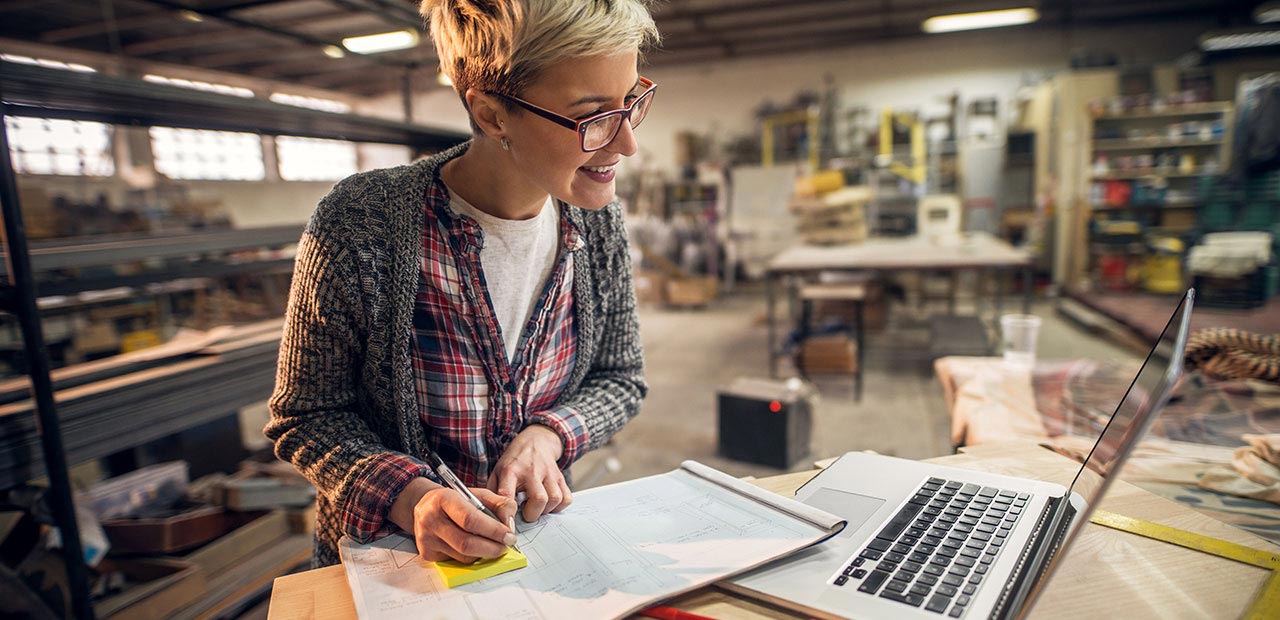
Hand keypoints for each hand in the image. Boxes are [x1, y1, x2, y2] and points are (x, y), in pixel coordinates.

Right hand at [390, 478, 516, 563]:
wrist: (426, 506)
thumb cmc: (455, 500)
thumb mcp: (478, 494)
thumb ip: (500, 504)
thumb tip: (510, 524)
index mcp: (443, 499)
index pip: (470, 520)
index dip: (493, 530)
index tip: (509, 535)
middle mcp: (430, 519)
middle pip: (466, 543)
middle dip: (492, 547)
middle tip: (506, 545)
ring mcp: (426, 539)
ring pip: (464, 556)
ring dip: (484, 553)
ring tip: (493, 545)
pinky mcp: (427, 553)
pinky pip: (457, 561)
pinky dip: (472, 556)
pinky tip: (475, 547)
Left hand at [487, 424, 572, 521]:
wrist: (535, 442)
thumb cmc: (513, 463)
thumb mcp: (497, 473)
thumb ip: (492, 494)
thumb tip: (489, 517)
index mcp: (510, 471)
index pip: (508, 494)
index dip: (508, 513)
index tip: (508, 526)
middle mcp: (531, 470)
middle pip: (539, 499)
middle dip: (532, 514)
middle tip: (526, 512)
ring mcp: (549, 472)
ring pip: (555, 499)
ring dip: (546, 510)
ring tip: (536, 506)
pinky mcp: (561, 476)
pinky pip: (566, 498)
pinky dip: (558, 506)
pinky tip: (548, 503)